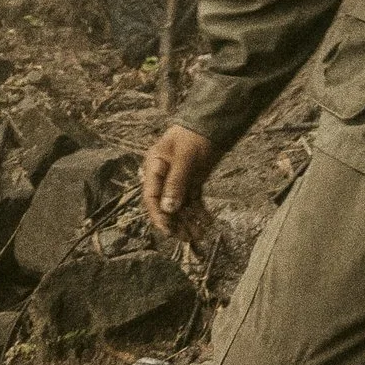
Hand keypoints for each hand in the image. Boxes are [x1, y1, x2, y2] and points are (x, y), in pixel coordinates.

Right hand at [141, 124, 217, 244]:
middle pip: (165, 205)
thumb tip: (168, 209)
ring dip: (188, 221)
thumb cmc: (194, 137)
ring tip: (200, 235)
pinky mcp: (192, 182)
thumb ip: (176, 184)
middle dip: (176, 222)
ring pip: (180, 206)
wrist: (212, 125)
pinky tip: (207, 221)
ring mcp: (178, 180)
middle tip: (187, 238)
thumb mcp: (184, 159)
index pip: (151, 196)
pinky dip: (199, 212)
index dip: (158, 215)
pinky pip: (193, 201)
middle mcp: (163, 177)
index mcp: (154, 167)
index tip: (168, 231)